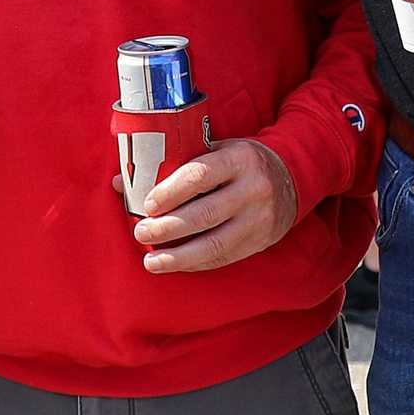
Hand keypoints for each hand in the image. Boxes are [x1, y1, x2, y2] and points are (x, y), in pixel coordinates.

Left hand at [132, 139, 297, 274]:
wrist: (291, 177)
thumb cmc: (240, 162)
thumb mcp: (216, 149)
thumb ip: (174, 164)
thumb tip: (121, 181)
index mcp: (239, 159)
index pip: (199, 176)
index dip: (170, 192)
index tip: (147, 205)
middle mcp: (253, 189)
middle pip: (204, 214)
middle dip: (167, 228)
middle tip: (141, 233)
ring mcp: (259, 218)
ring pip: (214, 244)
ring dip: (178, 256)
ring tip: (151, 261)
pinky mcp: (260, 241)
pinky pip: (223, 258)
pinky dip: (195, 263)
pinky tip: (174, 264)